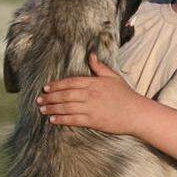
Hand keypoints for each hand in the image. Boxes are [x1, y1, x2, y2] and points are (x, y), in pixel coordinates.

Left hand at [35, 52, 154, 134]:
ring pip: (66, 107)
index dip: (56, 85)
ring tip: (42, 110)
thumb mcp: (113, 77)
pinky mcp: (93, 121)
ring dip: (52, 109)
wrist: (137, 113)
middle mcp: (90, 94)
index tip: (45, 88)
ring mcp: (91, 108)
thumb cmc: (125, 95)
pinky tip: (53, 120)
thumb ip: (99, 67)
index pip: (70, 82)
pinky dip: (61, 120)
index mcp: (94, 82)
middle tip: (39, 100)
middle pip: (65, 94)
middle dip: (50, 97)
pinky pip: (73, 120)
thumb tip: (91, 55)